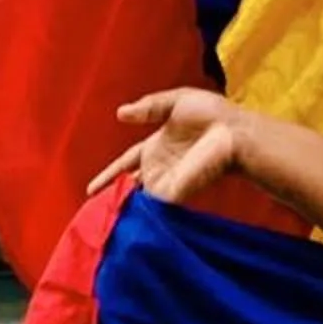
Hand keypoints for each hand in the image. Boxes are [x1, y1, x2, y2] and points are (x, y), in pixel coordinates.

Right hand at [88, 89, 251, 208]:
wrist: (233, 131)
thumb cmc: (211, 113)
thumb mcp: (177, 101)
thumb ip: (149, 107)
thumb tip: (120, 112)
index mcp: (155, 147)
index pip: (124, 164)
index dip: (108, 175)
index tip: (90, 190)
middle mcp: (156, 168)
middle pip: (126, 187)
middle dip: (109, 198)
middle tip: (89, 212)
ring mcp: (163, 183)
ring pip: (133, 201)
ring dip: (117, 210)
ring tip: (95, 221)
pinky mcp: (170, 195)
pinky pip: (147, 208)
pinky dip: (132, 214)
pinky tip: (116, 220)